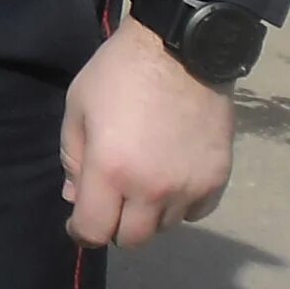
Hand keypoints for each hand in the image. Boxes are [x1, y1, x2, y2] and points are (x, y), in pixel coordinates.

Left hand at [61, 18, 237, 246]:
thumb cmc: (119, 73)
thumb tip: (75, 198)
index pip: (94, 231)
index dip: (82, 233)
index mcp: (110, 171)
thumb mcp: (78, 106)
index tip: (79, 224)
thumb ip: (72, 157)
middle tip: (113, 202)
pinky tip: (173, 179)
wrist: (181, 49)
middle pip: (132, 239)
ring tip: (144, 183)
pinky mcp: (217, 179)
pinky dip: (182, 205)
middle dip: (116, 226)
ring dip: (149, 214)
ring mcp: (188, 187)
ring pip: (165, 227)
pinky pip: (196, 212)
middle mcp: (151, 189)